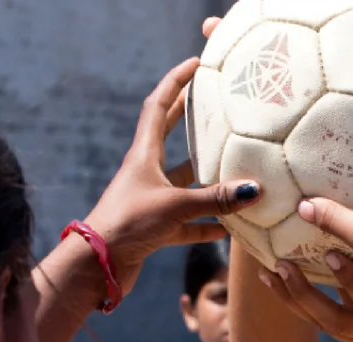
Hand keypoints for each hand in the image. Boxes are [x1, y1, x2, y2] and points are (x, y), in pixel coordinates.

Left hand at [80, 57, 261, 296]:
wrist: (97, 265)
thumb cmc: (129, 224)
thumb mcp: (174, 206)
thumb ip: (215, 199)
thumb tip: (254, 189)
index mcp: (143, 156)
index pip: (158, 107)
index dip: (175, 83)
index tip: (195, 65)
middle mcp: (147, 173)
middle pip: (170, 138)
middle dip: (191, 119)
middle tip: (215, 103)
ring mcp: (152, 201)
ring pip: (186, 184)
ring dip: (209, 179)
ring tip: (238, 168)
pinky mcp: (157, 228)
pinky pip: (190, 222)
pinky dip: (209, 224)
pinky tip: (232, 229)